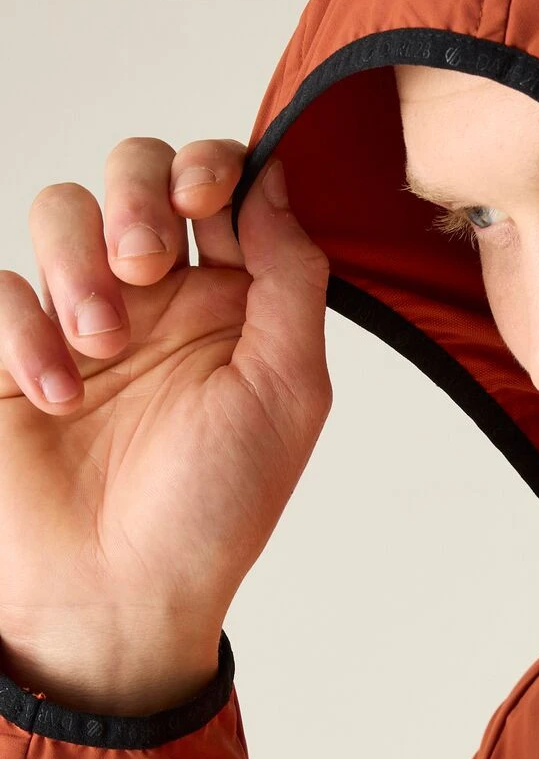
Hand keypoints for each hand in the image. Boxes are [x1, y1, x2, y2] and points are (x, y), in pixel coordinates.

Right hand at [0, 136, 331, 708]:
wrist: (119, 593)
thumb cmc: (215, 506)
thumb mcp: (286, 391)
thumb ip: (291, 280)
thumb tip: (279, 182)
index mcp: (236, 301)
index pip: (223, 185)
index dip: (212, 165)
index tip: (205, 199)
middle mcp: (162, 298)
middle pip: (135, 170)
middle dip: (136, 194)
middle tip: (146, 266)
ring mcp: (82, 319)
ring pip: (60, 209)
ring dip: (79, 262)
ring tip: (103, 344)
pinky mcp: (10, 350)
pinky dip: (23, 331)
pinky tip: (56, 397)